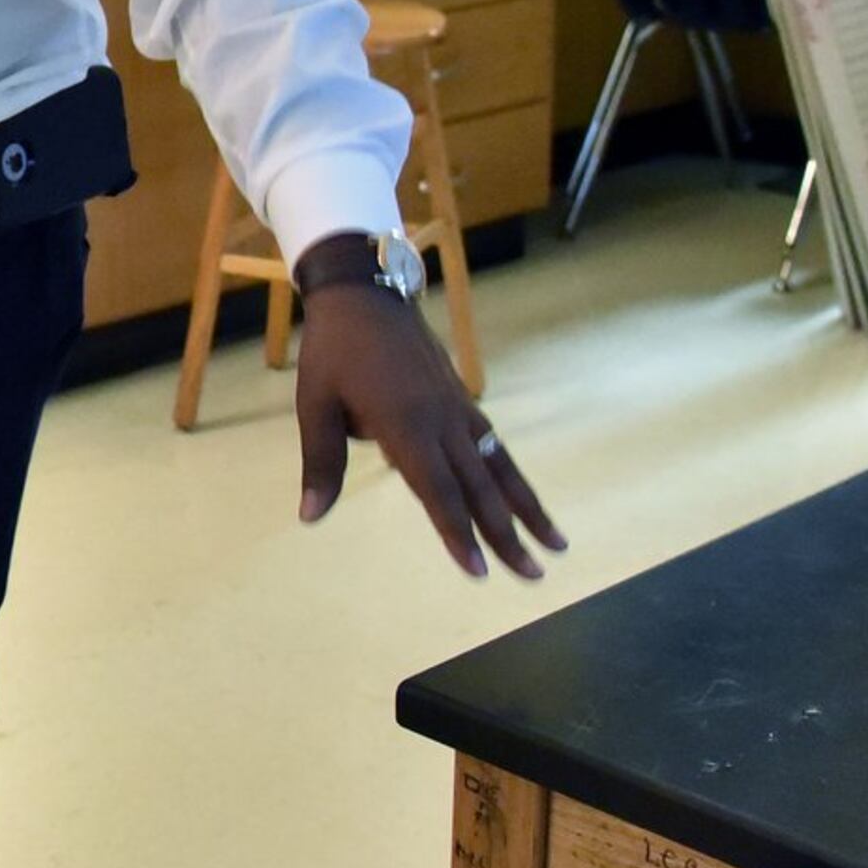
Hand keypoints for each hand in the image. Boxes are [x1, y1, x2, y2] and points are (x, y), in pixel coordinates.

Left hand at [293, 282, 566, 579]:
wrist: (364, 291)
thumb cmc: (333, 350)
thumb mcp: (314, 404)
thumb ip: (321, 463)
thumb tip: (311, 516)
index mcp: (404, 425)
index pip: (437, 492)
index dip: (458, 534)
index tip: (479, 572)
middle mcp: (441, 420)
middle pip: (479, 488)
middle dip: (507, 534)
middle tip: (534, 576)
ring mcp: (456, 407)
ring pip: (498, 466)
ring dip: (526, 506)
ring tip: (556, 542)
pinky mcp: (460, 396)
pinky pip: (492, 443)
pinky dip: (511, 472)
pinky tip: (520, 493)